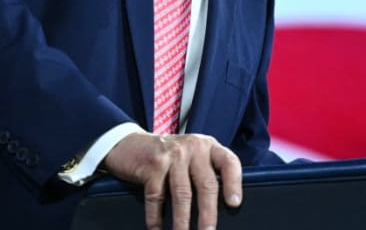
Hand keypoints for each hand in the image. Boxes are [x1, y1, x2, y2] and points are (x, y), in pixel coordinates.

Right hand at [102, 131, 242, 229]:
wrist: (131, 144)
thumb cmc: (170, 156)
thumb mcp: (193, 155)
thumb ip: (207, 170)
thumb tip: (222, 205)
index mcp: (209, 146)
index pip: (229, 162)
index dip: (234, 183)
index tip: (234, 204)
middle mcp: (193, 147)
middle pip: (206, 183)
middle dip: (208, 212)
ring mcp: (173, 155)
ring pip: (182, 193)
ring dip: (183, 220)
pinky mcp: (152, 165)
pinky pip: (157, 196)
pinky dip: (156, 217)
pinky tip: (157, 229)